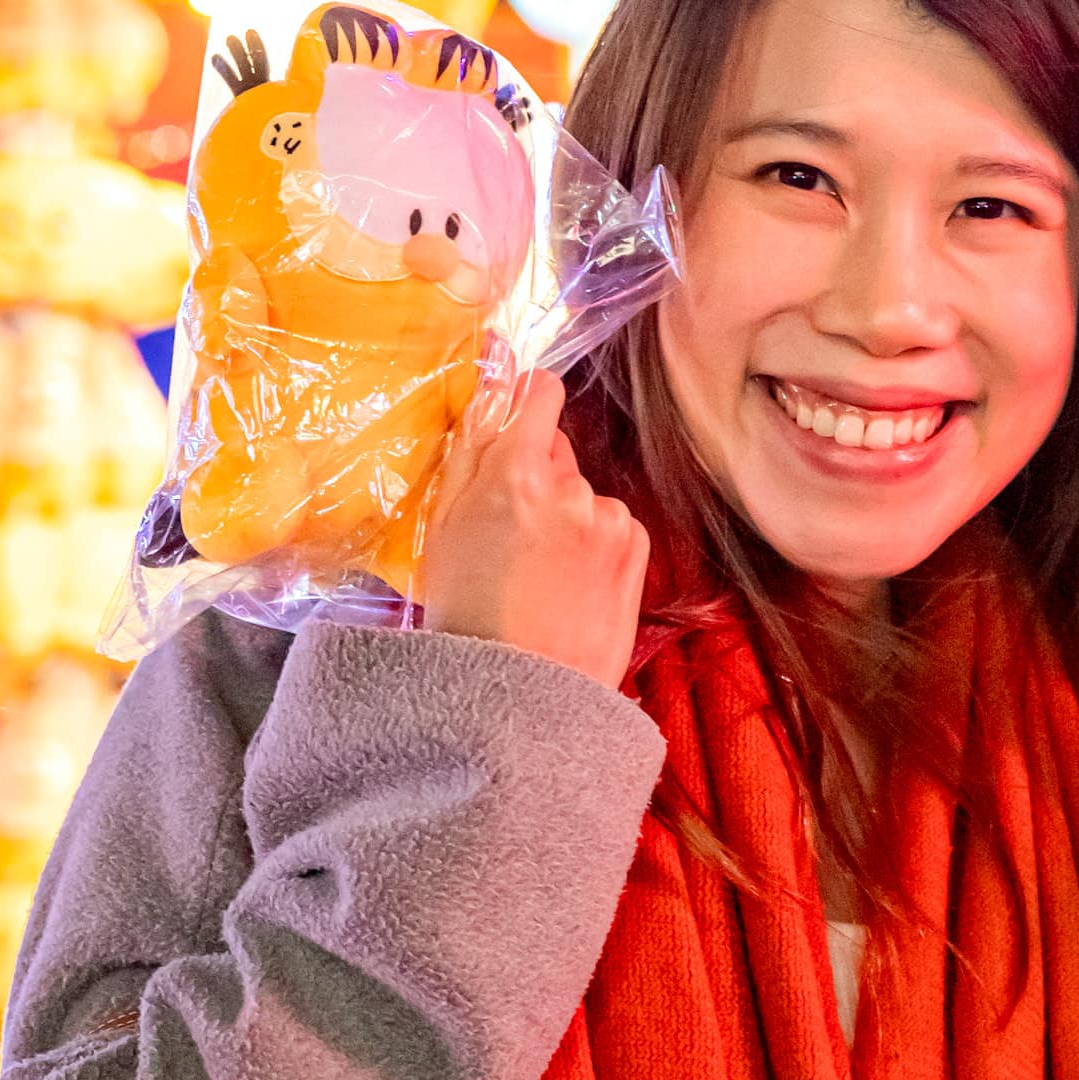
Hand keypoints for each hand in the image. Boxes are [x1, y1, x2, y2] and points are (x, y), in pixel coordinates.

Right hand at [418, 375, 647, 690]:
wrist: (520, 696)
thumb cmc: (467, 613)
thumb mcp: (442, 525)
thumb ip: (470, 447)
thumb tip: (495, 382)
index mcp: (515, 473)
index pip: (541, 393)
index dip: (527, 401)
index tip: (516, 422)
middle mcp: (571, 488)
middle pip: (557, 453)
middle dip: (535, 477)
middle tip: (508, 534)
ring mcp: (610, 519)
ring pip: (583, 495)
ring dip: (566, 517)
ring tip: (538, 574)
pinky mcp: (636, 549)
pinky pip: (611, 526)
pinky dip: (593, 546)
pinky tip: (568, 586)